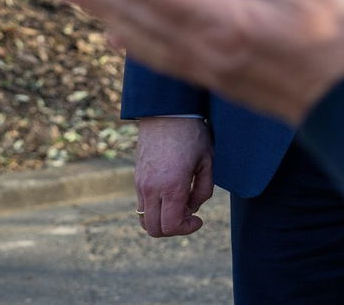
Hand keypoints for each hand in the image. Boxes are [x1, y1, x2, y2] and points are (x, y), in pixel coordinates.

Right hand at [133, 116, 213, 237]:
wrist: (166, 114)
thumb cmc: (192, 135)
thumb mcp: (207, 161)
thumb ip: (203, 190)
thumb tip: (193, 208)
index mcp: (172, 186)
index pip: (171, 225)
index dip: (186, 229)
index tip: (199, 220)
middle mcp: (152, 189)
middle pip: (154, 229)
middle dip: (174, 229)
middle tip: (190, 215)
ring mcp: (140, 185)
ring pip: (144, 219)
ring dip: (162, 220)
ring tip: (181, 204)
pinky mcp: (136, 179)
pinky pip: (141, 205)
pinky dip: (155, 209)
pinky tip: (171, 195)